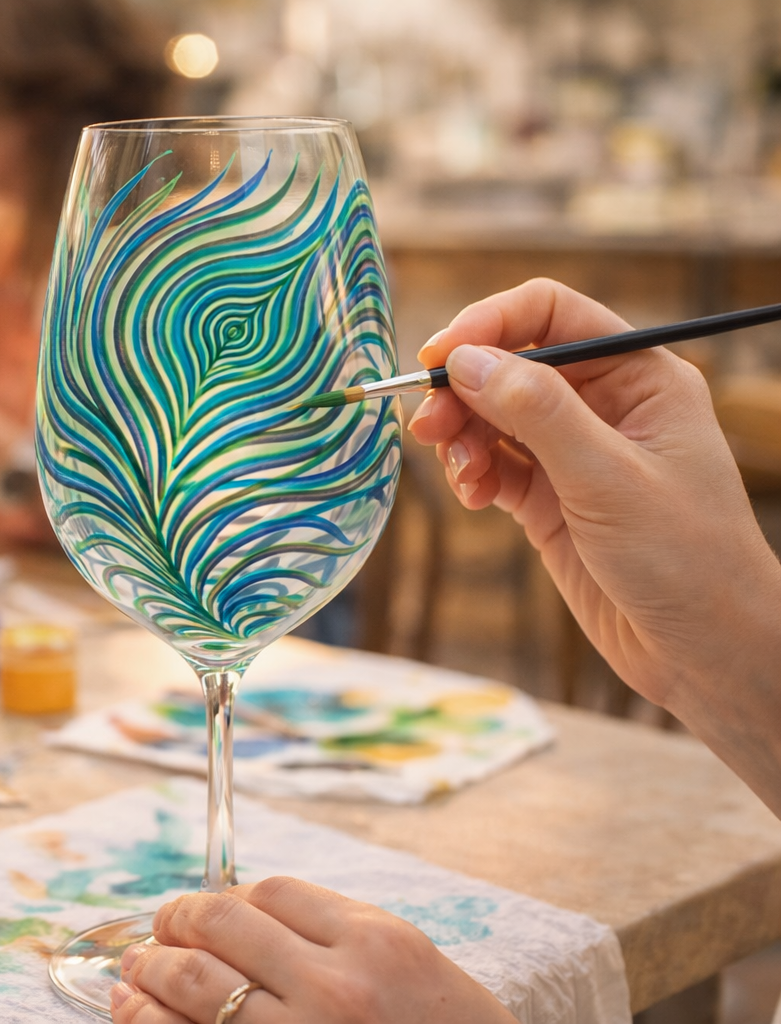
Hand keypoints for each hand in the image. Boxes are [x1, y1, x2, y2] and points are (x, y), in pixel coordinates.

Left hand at [111, 878, 516, 1023]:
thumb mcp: (411, 965)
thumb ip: (338, 932)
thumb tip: (246, 909)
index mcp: (374, 942)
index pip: (272, 891)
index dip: (229, 895)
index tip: (211, 908)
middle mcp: (334, 986)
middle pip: (221, 924)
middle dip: (177, 919)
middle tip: (162, 927)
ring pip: (192, 981)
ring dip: (150, 966)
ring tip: (137, 965)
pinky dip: (147, 1019)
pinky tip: (132, 1007)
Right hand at [407, 278, 780, 811]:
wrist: (703, 652)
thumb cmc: (686, 560)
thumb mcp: (608, 479)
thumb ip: (539, 413)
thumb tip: (468, 360)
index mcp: (639, 377)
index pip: (552, 315)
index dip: (491, 325)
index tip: (439, 356)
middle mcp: (605, 405)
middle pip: (511, 365)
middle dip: (463, 390)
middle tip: (428, 428)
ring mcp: (574, 453)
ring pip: (494, 416)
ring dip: (462, 436)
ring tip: (460, 475)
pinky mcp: (550, 498)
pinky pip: (494, 464)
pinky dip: (473, 474)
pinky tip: (474, 498)